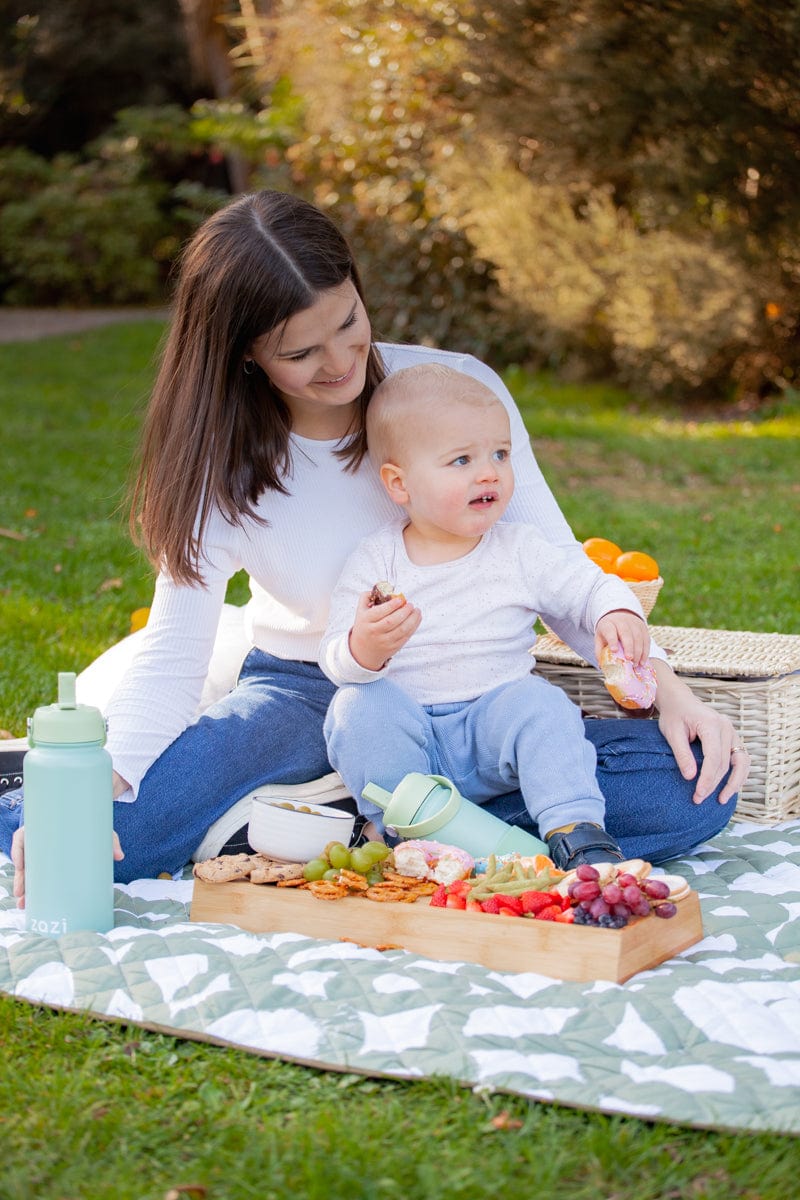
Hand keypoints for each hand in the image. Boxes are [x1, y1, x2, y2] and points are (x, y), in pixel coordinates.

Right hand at [11, 826, 124, 910]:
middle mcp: (40, 839)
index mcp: (46, 826)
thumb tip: (119, 856)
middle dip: (21, 879)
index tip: (20, 865)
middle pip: (24, 858)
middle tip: (21, 896)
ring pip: (27, 869)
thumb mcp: (100, 829)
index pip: (23, 836)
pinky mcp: (48, 862)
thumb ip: (110, 841)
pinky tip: (31, 901)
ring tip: (24, 904)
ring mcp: (42, 851)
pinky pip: (36, 874)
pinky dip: (33, 887)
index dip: (19, 851)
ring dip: (24, 887)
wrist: (93, 820)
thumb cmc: (92, 823)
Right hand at [348, 590, 421, 670]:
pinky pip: (406, 637)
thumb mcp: (360, 612)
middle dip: (404, 612)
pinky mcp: (393, 647)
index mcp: (366, 621)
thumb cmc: (364, 627)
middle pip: (392, 621)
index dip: (392, 605)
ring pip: (401, 630)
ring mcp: (384, 641)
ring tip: (417, 611)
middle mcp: (375, 632)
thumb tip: (380, 587)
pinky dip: (413, 627)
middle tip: (410, 604)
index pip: (379, 612)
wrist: (362, 651)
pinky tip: (416, 619)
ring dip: (412, 619)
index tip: (401, 599)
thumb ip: (367, 597)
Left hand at [595, 610, 649, 665]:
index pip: (610, 631)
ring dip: (638, 652)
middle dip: (629, 647)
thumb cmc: (608, 630)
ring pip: (638, 637)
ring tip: (636, 663)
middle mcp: (621, 622)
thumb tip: (601, 666)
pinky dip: (645, 651)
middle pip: (626, 634)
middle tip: (629, 659)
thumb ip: (599, 651)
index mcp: (608, 624)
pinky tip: (642, 661)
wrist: (619, 616)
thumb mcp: (600, 638)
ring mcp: (634, 624)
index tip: (614, 650)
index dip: (612, 640)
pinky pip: (646, 639)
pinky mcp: (643, 627)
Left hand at [652, 659, 750, 803]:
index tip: (698, 794)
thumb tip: (690, 777)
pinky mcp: (732, 737)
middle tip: (699, 799)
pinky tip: (730, 787)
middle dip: (713, 784)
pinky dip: (738, 773)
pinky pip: (741, 758)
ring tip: (722, 799)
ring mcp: (732, 731)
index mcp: (711, 724)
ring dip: (734, 783)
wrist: (680, 700)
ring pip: (741, 762)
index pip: (714, 757)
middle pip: (725, 763)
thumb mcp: (672, 733)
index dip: (707, 779)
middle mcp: (726, 727)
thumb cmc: (674, 715)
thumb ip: (682, 754)